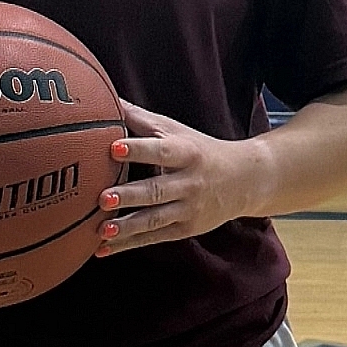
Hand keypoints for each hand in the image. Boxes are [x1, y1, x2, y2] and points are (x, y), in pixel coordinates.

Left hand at [100, 101, 262, 254]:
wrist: (245, 179)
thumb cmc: (199, 150)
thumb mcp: (176, 131)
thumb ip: (141, 119)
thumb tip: (106, 98)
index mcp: (186, 153)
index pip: (160, 150)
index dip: (138, 149)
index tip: (113, 148)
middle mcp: (189, 183)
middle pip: (157, 190)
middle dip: (129, 195)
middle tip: (102, 198)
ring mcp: (188, 209)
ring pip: (155, 219)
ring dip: (127, 226)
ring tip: (101, 230)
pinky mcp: (185, 229)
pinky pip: (153, 238)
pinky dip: (128, 244)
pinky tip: (103, 249)